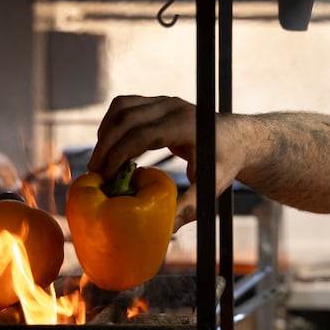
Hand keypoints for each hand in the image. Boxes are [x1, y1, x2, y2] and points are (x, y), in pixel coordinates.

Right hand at [89, 95, 242, 230]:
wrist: (235, 138)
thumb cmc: (223, 163)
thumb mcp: (212, 186)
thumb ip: (191, 206)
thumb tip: (168, 228)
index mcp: (186, 125)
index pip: (143, 134)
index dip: (120, 153)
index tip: (106, 174)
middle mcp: (173, 107)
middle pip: (126, 118)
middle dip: (106, 145)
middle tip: (94, 171)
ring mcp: (164, 101)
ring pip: (121, 108)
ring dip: (105, 132)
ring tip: (99, 159)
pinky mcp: (157, 101)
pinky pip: (124, 106)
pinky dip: (111, 123)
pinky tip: (109, 144)